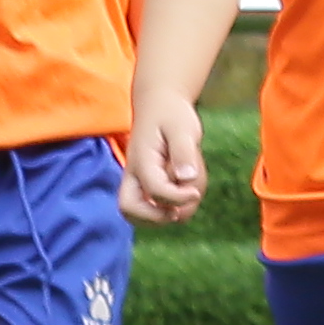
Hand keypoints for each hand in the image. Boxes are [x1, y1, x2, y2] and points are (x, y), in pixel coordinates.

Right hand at [119, 97, 209, 228]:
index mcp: (141, 160)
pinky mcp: (151, 186)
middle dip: (157, 219)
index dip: (178, 197)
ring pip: (151, 213)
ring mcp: (141, 182)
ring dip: (178, 209)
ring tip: (192, 184)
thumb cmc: (170, 114)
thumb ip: (183, 151)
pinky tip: (190, 182)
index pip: (155, 190)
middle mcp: (135, 175)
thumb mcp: (182, 127)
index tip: (194, 189)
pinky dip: (182, 204)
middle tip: (179, 211)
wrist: (160, 105)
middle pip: (129, 211)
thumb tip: (186, 178)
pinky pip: (163, 207)